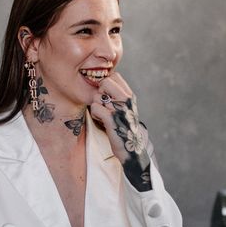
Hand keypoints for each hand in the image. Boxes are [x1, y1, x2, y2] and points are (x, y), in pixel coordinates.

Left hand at [89, 71, 151, 191]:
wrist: (130, 150)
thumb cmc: (123, 128)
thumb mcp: (124, 109)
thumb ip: (116, 96)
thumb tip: (100, 82)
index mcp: (130, 96)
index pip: (114, 76)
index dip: (105, 85)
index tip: (106, 97)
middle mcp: (127, 100)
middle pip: (104, 82)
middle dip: (99, 93)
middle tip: (103, 106)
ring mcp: (120, 109)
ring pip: (97, 96)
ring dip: (95, 106)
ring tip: (102, 116)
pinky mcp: (112, 120)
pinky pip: (95, 107)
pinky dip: (94, 114)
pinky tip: (100, 121)